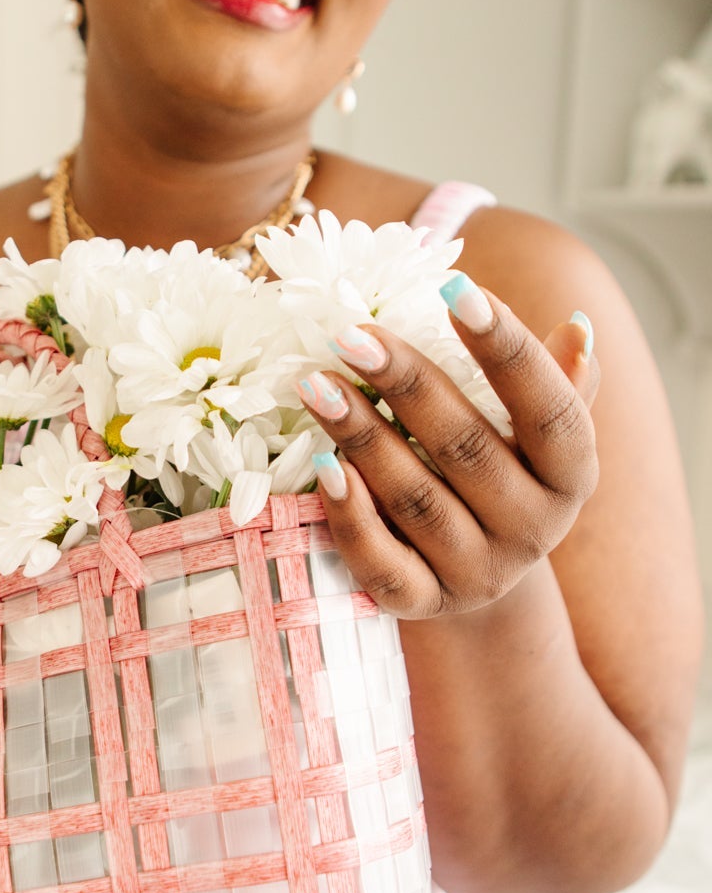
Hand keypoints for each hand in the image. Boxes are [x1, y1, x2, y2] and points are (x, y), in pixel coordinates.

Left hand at [298, 276, 599, 617]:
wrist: (479, 578)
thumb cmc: (502, 476)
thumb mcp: (535, 435)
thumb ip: (556, 383)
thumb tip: (577, 326)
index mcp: (571, 477)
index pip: (549, 411)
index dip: (507, 350)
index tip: (457, 288)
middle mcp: (533, 531)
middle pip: (467, 449)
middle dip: (406, 384)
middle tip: (351, 333)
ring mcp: (476, 574)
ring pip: (416, 501)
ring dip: (362, 436)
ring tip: (316, 382)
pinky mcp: (422, 604)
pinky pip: (381, 564)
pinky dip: (350, 514)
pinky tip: (321, 461)